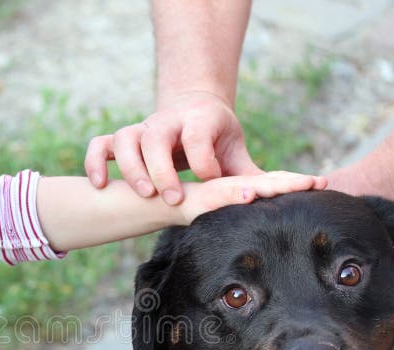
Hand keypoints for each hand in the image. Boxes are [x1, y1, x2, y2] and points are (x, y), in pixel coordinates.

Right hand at [84, 91, 262, 204]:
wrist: (190, 108)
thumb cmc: (215, 137)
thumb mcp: (235, 150)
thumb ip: (253, 173)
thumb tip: (298, 191)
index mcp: (199, 120)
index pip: (197, 135)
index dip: (202, 159)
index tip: (210, 181)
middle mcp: (167, 121)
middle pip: (155, 137)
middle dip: (161, 169)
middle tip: (172, 198)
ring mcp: (141, 128)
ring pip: (125, 139)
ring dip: (130, 168)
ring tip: (145, 195)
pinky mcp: (121, 139)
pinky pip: (99, 144)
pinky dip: (95, 162)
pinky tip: (100, 186)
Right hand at [178, 171, 327, 224]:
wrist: (156, 198)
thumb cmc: (189, 204)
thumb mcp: (222, 208)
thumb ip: (240, 209)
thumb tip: (258, 224)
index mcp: (242, 189)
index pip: (273, 183)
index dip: (295, 183)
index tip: (322, 184)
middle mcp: (233, 187)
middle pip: (269, 181)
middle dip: (294, 182)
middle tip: (320, 182)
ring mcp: (219, 190)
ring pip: (251, 184)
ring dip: (274, 184)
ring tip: (298, 184)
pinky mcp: (201, 197)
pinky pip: (221, 195)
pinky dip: (237, 192)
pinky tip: (251, 193)